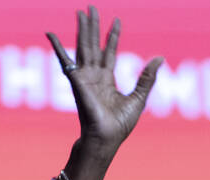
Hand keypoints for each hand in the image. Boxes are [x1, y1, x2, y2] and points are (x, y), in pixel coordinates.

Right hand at [47, 7, 163, 150]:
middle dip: (93, 26)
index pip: (109, 53)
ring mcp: (83, 77)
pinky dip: (56, 46)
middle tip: (92, 7)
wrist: (106, 138)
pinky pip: (63, 59)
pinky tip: (49, 32)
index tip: (116, 22)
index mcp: (107, 81)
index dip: (112, 37)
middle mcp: (94, 77)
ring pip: (82, 46)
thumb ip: (147, 77)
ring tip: (81, 10)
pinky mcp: (76, 80)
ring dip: (81, 28)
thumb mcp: (139, 97)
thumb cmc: (120, 125)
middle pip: (93, 45)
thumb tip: (160, 57)